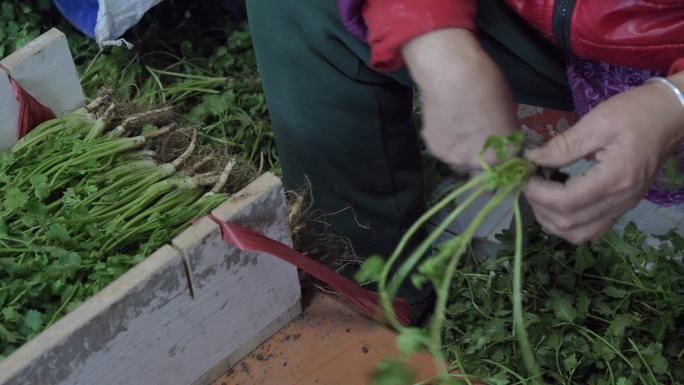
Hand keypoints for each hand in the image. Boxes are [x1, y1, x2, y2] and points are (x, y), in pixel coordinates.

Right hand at [402, 29, 516, 170]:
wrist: (450, 73)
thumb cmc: (486, 85)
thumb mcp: (507, 111)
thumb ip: (505, 133)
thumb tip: (501, 139)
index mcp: (504, 155)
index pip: (508, 165)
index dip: (504, 154)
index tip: (499, 143)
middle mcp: (479, 164)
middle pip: (482, 167)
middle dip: (482, 155)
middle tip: (477, 133)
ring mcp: (455, 159)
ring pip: (461, 160)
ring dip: (462, 150)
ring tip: (460, 127)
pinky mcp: (435, 150)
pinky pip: (445, 151)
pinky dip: (447, 141)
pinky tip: (447, 123)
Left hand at [524, 75, 683, 243]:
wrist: (671, 116)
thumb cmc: (636, 113)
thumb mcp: (597, 122)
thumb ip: (562, 145)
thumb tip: (531, 159)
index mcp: (614, 179)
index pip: (565, 202)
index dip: (537, 193)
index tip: (525, 175)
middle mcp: (620, 201)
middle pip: (568, 223)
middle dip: (540, 206)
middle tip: (529, 183)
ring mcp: (623, 207)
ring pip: (579, 234)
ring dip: (552, 221)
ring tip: (541, 194)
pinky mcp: (622, 206)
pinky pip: (592, 229)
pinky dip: (569, 224)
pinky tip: (558, 202)